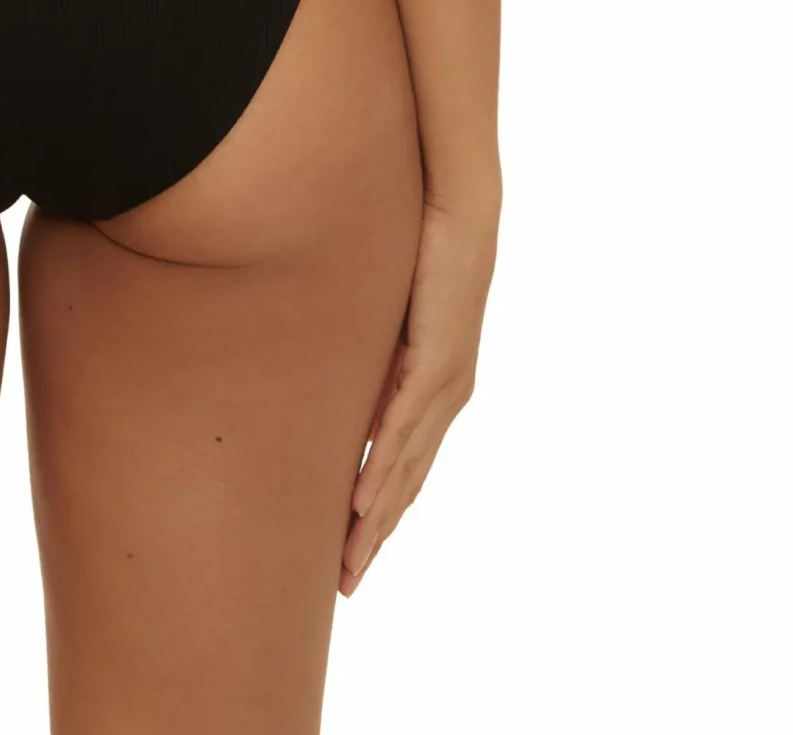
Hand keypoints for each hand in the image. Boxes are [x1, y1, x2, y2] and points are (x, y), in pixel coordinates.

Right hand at [341, 193, 496, 594]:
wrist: (460, 208)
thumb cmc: (422, 249)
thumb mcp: (384, 312)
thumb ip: (367, 351)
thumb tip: (331, 377)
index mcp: (437, 389)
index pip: (405, 467)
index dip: (379, 515)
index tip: (353, 554)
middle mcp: (446, 398)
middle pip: (406, 485)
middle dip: (374, 537)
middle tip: (347, 583)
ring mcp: (444, 386)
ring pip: (404, 470)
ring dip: (374, 521)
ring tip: (350, 563)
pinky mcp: (436, 364)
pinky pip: (402, 429)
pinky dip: (380, 471)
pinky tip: (360, 503)